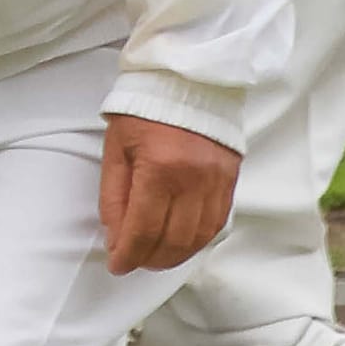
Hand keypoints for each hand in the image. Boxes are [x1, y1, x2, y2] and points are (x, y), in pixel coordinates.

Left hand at [99, 116, 239, 275]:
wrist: (185, 80)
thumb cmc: (143, 111)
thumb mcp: (116, 150)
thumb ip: (114, 197)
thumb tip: (116, 238)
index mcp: (160, 168)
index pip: (143, 230)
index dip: (128, 256)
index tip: (117, 266)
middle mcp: (194, 178)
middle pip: (173, 240)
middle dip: (150, 259)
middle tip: (134, 261)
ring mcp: (217, 180)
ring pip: (198, 237)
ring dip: (175, 255)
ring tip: (155, 256)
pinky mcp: (230, 178)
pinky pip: (216, 222)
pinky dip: (196, 239)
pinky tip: (180, 241)